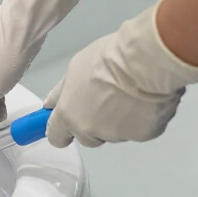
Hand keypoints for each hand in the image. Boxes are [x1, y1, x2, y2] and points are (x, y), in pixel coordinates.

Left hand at [44, 0, 197, 147]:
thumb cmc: (107, 59)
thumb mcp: (75, 68)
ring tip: (131, 93)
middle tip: (107, 98)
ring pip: (115, 133)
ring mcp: (117, 135)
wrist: (145, 63)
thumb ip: (62, 92)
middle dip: (94, 124)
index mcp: (69, 115)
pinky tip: (147, 99)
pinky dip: (142, 118)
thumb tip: (50, 105)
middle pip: (88, 137)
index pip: (57, 137)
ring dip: (119, 120)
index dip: (62, 130)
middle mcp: (90, 131)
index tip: (68, 123)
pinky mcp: (143, 135)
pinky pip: (139, 129)